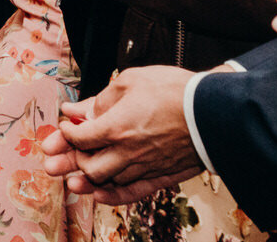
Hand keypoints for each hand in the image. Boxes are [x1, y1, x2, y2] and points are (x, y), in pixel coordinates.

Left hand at [42, 65, 200, 202]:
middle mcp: (129, 152)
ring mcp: (146, 167)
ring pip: (108, 182)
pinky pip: (133, 193)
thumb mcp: (131, 81)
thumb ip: (100, 99)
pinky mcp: (163, 175)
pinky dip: (113, 196)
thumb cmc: (174, 91)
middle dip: (71, 161)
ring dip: (88, 178)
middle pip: (89, 166)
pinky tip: (99, 193)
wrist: (215, 110)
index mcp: (117, 127)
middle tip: (61, 155)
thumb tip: (75, 110)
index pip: (79, 138)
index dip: (66, 133)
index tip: (66, 126)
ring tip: (74, 175)